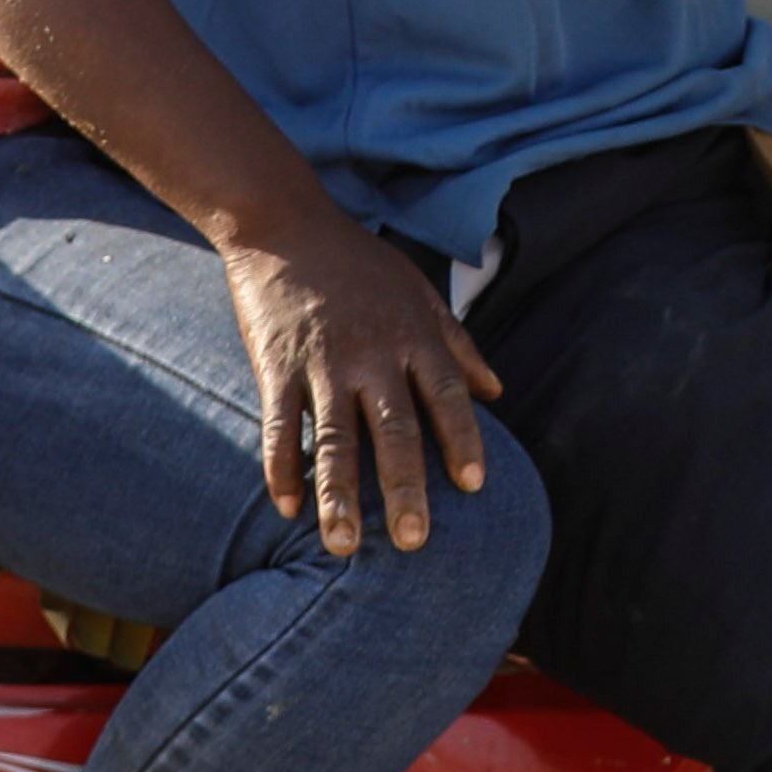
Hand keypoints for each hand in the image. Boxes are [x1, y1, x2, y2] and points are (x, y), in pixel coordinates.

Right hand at [226, 208, 497, 555]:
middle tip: (413, 541)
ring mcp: (322, 362)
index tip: (474, 487)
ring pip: (335, 439)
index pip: (448, 396)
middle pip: (395, 429)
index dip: (462, 440)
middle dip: (405, 487)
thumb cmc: (361, 264)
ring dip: (340, 495)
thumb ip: (457, 344)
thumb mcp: (419, 293)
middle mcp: (373, 354)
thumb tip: (497, 391)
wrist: (285, 225)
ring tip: (344, 546)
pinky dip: (283, 468)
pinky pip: (280, 426)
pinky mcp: (275, 365)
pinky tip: (289, 507)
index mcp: (415, 336)